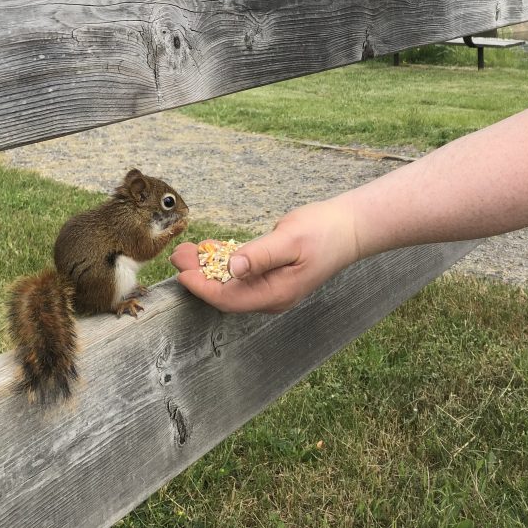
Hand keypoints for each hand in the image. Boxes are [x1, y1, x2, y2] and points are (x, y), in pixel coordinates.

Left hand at [169, 202, 359, 312]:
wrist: (350, 228)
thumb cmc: (323, 232)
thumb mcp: (290, 239)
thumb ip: (260, 254)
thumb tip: (232, 267)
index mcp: (275, 294)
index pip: (228, 299)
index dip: (201, 286)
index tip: (181, 271)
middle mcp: (271, 297)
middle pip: (226, 293)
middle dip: (199, 275)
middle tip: (177, 255)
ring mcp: (273, 287)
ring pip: (232, 282)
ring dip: (209, 267)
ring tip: (187, 250)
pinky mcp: (273, 275)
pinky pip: (243, 273)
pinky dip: (225, 261)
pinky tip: (211, 248)